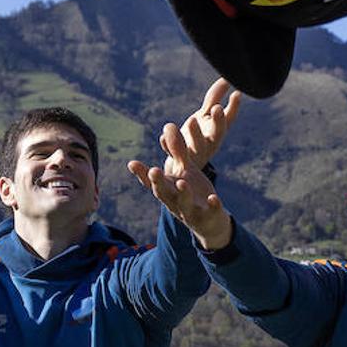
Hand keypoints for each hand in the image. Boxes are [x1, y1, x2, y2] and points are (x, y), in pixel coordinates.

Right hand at [129, 123, 231, 249]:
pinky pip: (210, 211)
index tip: (132, 163)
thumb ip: (177, 150)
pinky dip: (211, 205)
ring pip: (184, 203)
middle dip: (158, 182)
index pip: (151, 182)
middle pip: (163, 193)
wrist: (210, 222)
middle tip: (153, 170)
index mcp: (168, 190)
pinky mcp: (209, 216)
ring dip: (183, 194)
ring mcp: (191, 211)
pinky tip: (213, 197)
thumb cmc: (192, 192)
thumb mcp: (185, 170)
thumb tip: (169, 124)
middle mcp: (175, 202)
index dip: (141, 174)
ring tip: (182, 183)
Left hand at [162, 78, 240, 176]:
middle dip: (218, 121)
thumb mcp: (205, 116)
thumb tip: (227, 77)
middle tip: (217, 108)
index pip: (228, 120)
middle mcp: (208, 144)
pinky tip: (163, 138)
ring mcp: (194, 153)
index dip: (234, 108)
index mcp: (217, 133)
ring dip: (195, 134)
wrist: (182, 167)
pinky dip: (167, 145)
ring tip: (192, 119)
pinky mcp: (177, 159)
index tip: (236, 94)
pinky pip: (172, 152)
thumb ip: (215, 97)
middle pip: (217, 134)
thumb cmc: (197, 136)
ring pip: (196, 146)